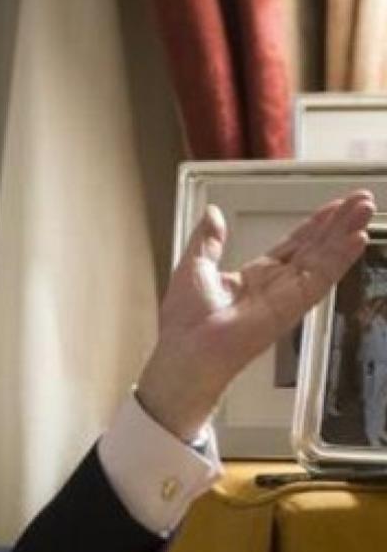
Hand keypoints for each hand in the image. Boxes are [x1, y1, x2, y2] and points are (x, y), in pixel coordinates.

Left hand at [137, 191, 376, 441]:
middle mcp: (276, 286)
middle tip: (363, 200)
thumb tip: (212, 213)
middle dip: (339, 224)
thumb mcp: (195, 266)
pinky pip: (320, 279)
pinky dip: (339, 259)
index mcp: (255, 278)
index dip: (315, 226)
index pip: (293, 245)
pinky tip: (356, 240)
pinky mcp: (292, 307)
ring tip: (366, 210)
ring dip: (345, 234)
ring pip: (323, 260)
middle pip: (315, 249)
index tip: (335, 207)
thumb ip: (208, 239)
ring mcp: (287, 297)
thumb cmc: (185, 321)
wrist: (185, 351)